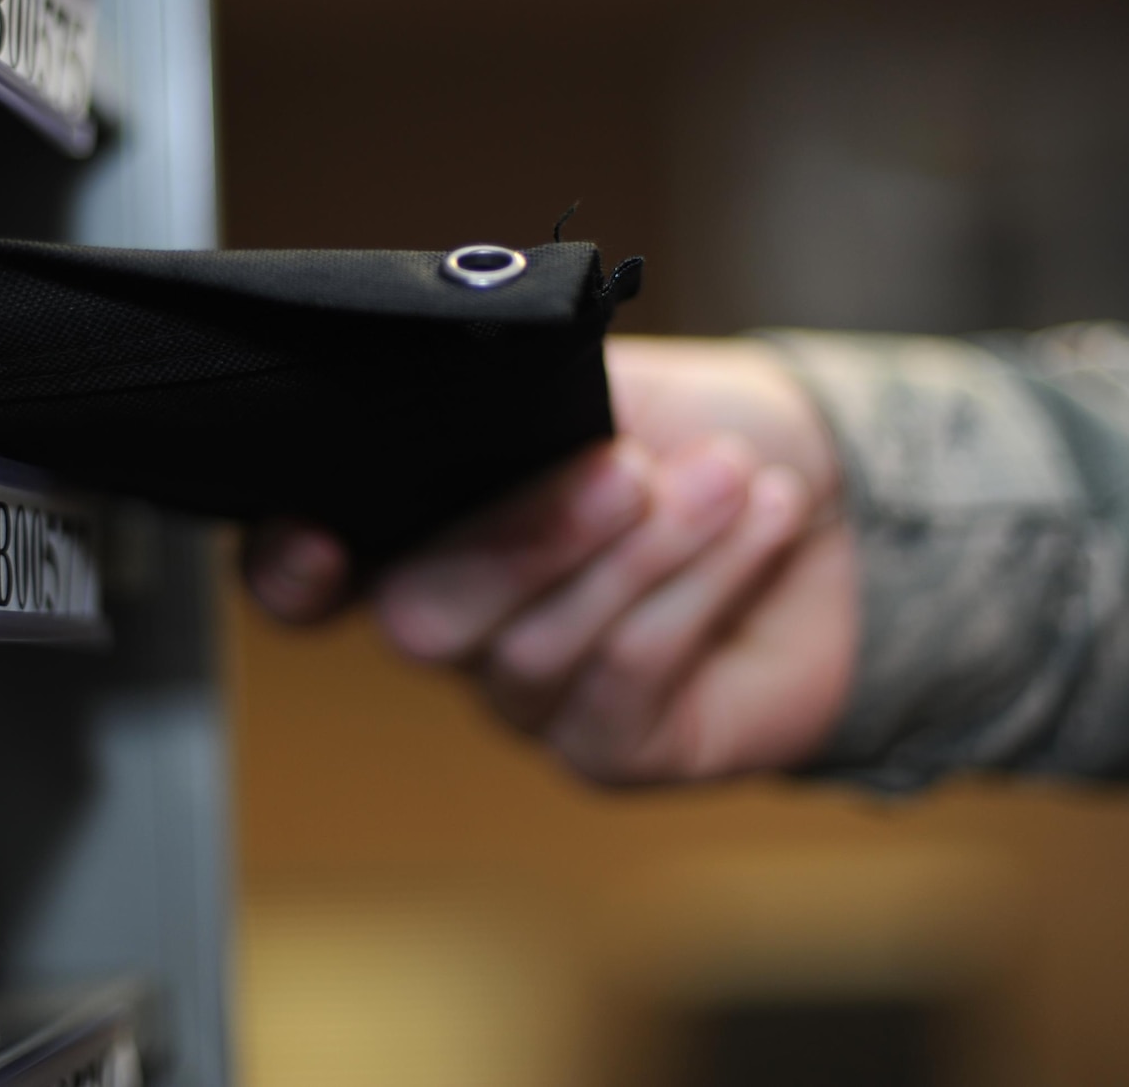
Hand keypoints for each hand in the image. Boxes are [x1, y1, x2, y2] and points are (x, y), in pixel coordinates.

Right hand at [242, 337, 858, 783]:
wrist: (839, 495)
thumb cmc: (694, 430)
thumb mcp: (598, 380)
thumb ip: (512, 394)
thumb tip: (466, 381)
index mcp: (416, 525)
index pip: (301, 575)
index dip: (289, 569)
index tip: (324, 542)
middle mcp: (452, 622)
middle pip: (418, 621)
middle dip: (524, 540)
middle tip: (629, 469)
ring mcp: (524, 697)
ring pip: (532, 652)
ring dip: (643, 554)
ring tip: (728, 477)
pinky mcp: (610, 748)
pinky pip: (624, 686)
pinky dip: (697, 593)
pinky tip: (760, 522)